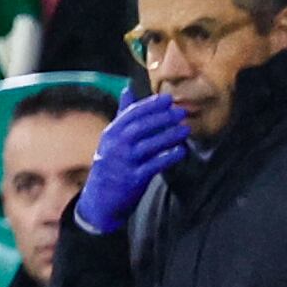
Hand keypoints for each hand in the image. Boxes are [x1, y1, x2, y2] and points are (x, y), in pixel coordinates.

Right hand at [75, 94, 190, 232]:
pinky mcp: (133, 179)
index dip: (150, 105)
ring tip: (185, 130)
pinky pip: (153, 166)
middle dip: (161, 118)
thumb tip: (127, 88)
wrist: (100, 199)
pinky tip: (181, 151)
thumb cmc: (111, 163)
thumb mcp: (112, 138)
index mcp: (111, 134)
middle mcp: (115, 147)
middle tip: (180, 112)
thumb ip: (122, 114)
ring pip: (148, 146)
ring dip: (168, 136)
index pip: (131, 114)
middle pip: (139, 128)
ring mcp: (123, 163)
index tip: (168, 99)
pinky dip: (168, 157)